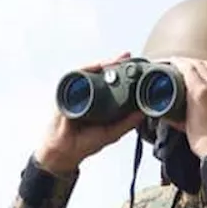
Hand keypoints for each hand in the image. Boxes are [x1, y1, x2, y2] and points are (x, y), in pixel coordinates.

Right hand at [35, 52, 142, 175]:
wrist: (64, 151)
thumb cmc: (84, 142)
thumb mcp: (111, 133)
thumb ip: (127, 123)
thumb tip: (143, 112)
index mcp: (100, 103)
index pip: (113, 85)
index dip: (124, 76)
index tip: (137, 69)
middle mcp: (88, 94)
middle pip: (102, 74)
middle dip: (115, 64)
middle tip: (127, 57)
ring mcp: (77, 92)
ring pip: (91, 72)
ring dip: (104, 64)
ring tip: (117, 59)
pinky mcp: (67, 91)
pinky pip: (77, 75)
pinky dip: (88, 69)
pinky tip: (99, 66)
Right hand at [165, 57, 206, 157]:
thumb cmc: (200, 137)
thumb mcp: (180, 119)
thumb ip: (172, 105)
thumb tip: (162, 99)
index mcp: (200, 91)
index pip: (188, 66)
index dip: (178, 61)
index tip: (171, 61)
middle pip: (199, 63)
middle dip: (187, 61)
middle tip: (178, 64)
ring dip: (199, 64)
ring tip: (190, 67)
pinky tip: (205, 74)